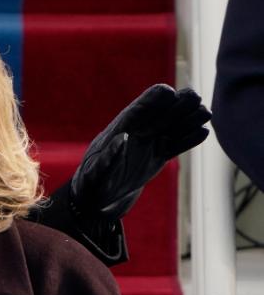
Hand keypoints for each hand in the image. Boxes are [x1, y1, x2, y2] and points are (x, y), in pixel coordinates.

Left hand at [71, 84, 210, 221]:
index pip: (135, 112)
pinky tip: (203, 132)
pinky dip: (187, 140)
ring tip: (205, 112)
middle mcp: (133, 136)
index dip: (150, 100)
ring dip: (186, 120)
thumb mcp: (95, 174)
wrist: (96, 203)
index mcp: (115, 133)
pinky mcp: (154, 159)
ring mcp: (145, 147)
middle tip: (195, 96)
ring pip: (169, 129)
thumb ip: (107, 159)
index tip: (167, 90)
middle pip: (157, 116)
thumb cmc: (90, 187)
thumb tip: (122, 138)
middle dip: (175, 105)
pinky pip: (173, 146)